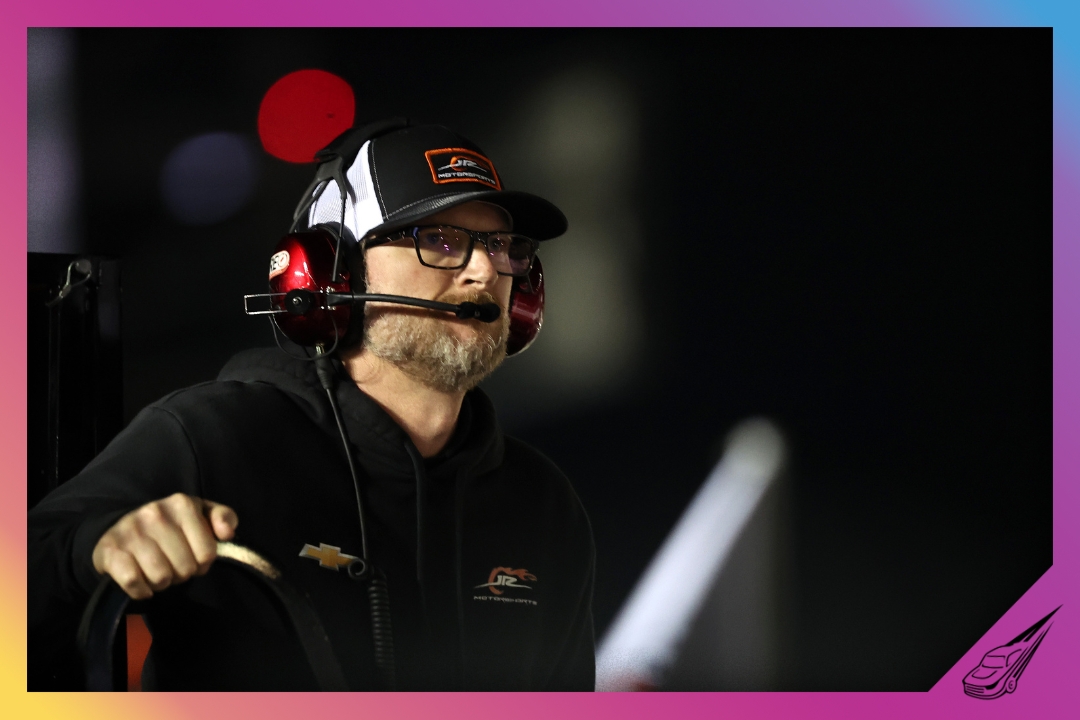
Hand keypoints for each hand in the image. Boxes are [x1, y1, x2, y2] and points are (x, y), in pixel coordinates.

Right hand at [91, 493, 238, 599]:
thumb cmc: (171, 526)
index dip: (203, 563)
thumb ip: (223, 517)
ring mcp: (131, 531)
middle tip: (173, 566)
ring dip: (162, 583)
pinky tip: (142, 583)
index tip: (194, 558)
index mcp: (182, 503)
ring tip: (158, 572)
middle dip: (182, 573)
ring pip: (161, 577)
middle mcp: (155, 513)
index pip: (208, 553)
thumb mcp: (201, 514)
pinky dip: (140, 590)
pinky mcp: (110, 551)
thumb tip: (227, 534)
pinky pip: (133, 582)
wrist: (120, 528)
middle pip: (185, 568)